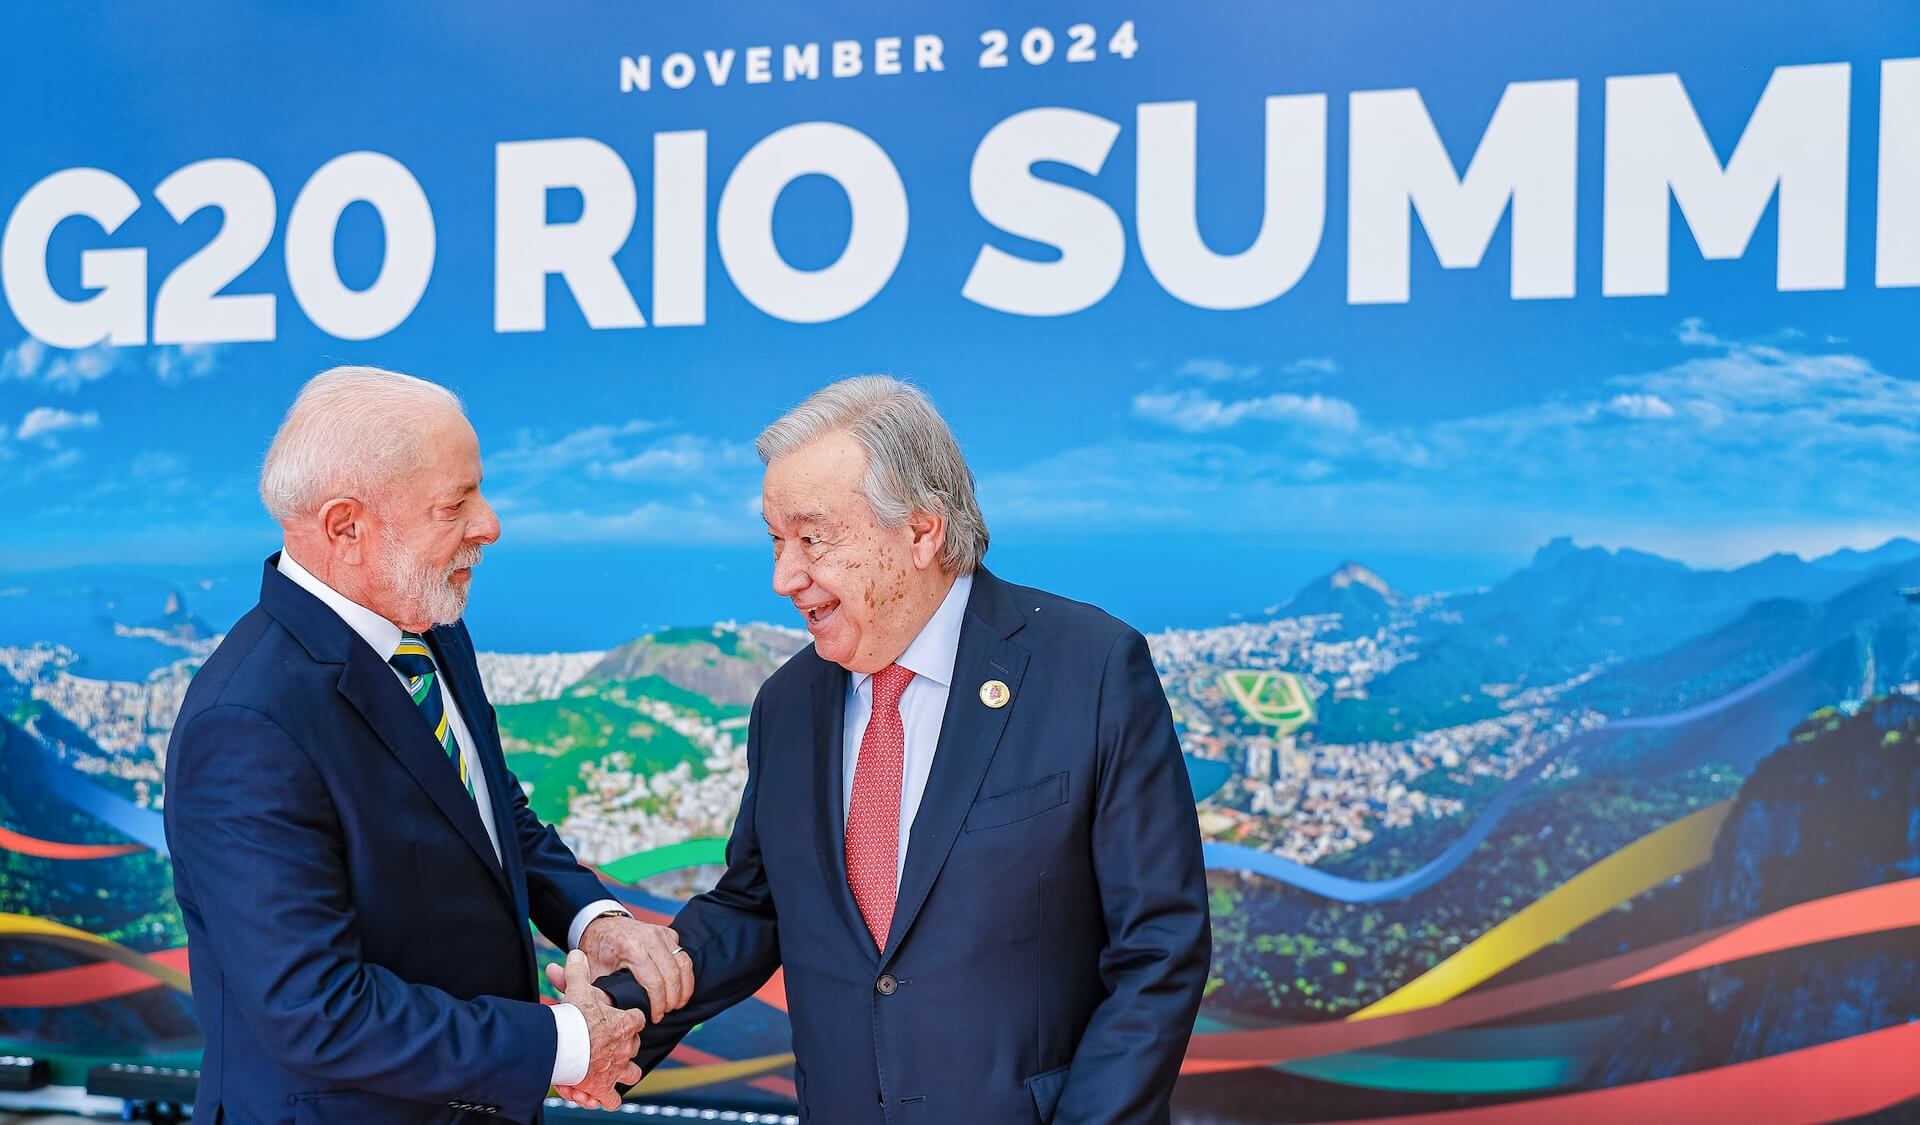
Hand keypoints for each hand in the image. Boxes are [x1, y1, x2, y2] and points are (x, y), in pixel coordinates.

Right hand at [547, 950, 644, 1109]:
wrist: (566, 1046)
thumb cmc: (573, 1018)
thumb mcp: (577, 989)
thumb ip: (577, 971)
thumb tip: (576, 953)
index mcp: (625, 1023)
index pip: (637, 1019)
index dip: (629, 1018)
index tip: (621, 1018)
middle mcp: (626, 1047)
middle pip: (634, 1046)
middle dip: (624, 1046)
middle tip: (607, 1045)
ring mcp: (617, 1069)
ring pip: (630, 1073)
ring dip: (622, 1073)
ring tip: (609, 1071)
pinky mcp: (605, 1088)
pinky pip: (612, 1099)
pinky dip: (606, 1099)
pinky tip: (597, 1096)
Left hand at [578, 914, 693, 1018]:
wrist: (601, 925)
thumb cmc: (598, 949)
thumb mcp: (595, 972)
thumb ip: (604, 992)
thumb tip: (614, 1015)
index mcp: (631, 949)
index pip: (654, 982)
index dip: (658, 1004)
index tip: (656, 1016)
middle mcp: (649, 938)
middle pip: (673, 974)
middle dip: (673, 998)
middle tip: (668, 1011)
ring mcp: (660, 933)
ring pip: (684, 963)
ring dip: (685, 986)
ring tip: (678, 1002)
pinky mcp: (667, 932)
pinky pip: (683, 954)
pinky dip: (684, 971)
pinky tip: (677, 984)